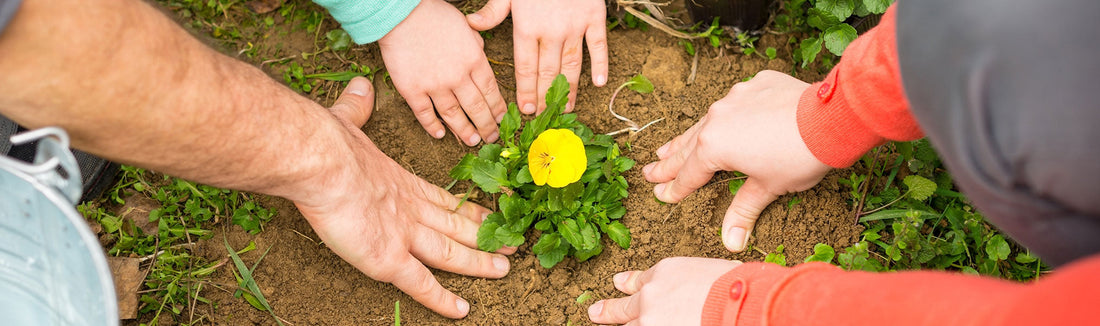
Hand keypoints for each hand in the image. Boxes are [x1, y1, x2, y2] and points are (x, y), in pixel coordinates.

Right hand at [294, 78, 514, 317]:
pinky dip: (442, 300)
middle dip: (486, 235)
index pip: (444, 200)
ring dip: (478, 264)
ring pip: (450, 255)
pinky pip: (421, 285)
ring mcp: (403, 235)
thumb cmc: (326, 144)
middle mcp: (409, 210)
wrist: (319, 161)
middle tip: (513, 242)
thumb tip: (359, 88)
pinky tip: (462, 312)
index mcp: (400, 182)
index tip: (491, 214)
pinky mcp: (389, 259)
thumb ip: (355, 109)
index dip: (469, 209)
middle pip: (456, 226)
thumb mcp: (345, 121)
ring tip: (505, 269)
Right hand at [378, 0, 505, 145]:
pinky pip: (425, 114)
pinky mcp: (412, 90)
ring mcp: (435, 86)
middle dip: (487, 126)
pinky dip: (433, 126)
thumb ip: (475, 43)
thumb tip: (481, 52)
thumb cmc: (433, 14)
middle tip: (492, 138)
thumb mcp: (465, 25)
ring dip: (465, 131)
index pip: (491, 91)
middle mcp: (458, 77)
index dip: (498, 108)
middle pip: (477, 108)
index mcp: (474, 60)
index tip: (502, 119)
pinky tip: (440, 134)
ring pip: (454, 115)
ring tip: (473, 142)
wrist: (400, 14)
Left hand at [467, 0, 608, 113]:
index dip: (526, 90)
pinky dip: (600, 65)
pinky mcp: (594, 18)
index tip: (526, 110)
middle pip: (548, 72)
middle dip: (545, 97)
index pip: (526, 67)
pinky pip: (598, 46)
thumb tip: (471, 26)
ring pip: (572, 64)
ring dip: (570, 89)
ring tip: (568, 108)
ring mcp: (575, 26)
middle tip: (545, 117)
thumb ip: (492, 11)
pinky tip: (599, 84)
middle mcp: (551, 31)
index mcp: (526, 27)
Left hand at [588, 257, 741, 324]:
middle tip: (594, 313)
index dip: (630, 285)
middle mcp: (651, 296)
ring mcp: (649, 321)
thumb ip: (692, 282)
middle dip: (608, 310)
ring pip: (629, 325)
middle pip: (624, 307)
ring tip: (600, 320)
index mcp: (665, 273)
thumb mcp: (711, 272)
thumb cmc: (737, 287)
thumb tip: (694, 293)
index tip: (620, 284)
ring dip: (617, 322)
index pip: (642, 281)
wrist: (740, 305)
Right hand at [643, 71, 831, 251]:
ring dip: (688, 138)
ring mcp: (734, 98)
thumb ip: (743, 211)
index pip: (689, 174)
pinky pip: (734, 102)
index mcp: (713, 147)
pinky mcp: (755, 85)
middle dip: (668, 162)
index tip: (661, 195)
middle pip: (687, 147)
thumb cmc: (798, 156)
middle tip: (649, 172)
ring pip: (705, 122)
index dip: (674, 188)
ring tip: (668, 148)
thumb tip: (730, 242)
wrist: (830, 117)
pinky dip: (725, 115)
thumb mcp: (768, 187)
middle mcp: (716, 118)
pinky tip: (720, 119)